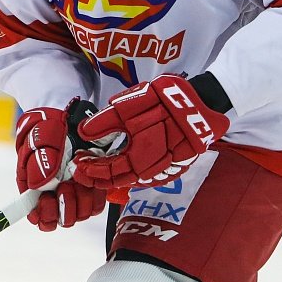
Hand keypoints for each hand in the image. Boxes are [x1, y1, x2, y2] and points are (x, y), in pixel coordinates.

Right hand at [16, 101, 107, 231]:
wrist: (69, 116)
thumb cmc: (47, 127)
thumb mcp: (36, 137)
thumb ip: (36, 159)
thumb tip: (38, 185)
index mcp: (36, 190)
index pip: (39, 219)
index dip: (44, 216)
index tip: (47, 199)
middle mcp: (55, 195)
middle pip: (62, 220)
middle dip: (64, 206)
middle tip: (64, 186)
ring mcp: (75, 193)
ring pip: (81, 214)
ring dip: (80, 199)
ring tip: (76, 177)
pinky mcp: (92, 188)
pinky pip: (96, 204)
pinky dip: (94, 194)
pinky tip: (89, 177)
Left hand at [72, 75, 229, 189]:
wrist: (203, 101)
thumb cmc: (166, 101)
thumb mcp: (130, 105)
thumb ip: (105, 121)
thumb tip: (82, 132)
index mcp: (140, 158)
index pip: (110, 172)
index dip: (91, 170)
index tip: (78, 164)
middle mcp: (153, 170)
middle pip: (121, 180)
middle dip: (99, 176)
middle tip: (83, 168)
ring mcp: (166, 169)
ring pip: (134, 179)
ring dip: (115, 174)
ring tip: (99, 165)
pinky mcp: (175, 163)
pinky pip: (148, 173)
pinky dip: (131, 171)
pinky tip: (123, 162)